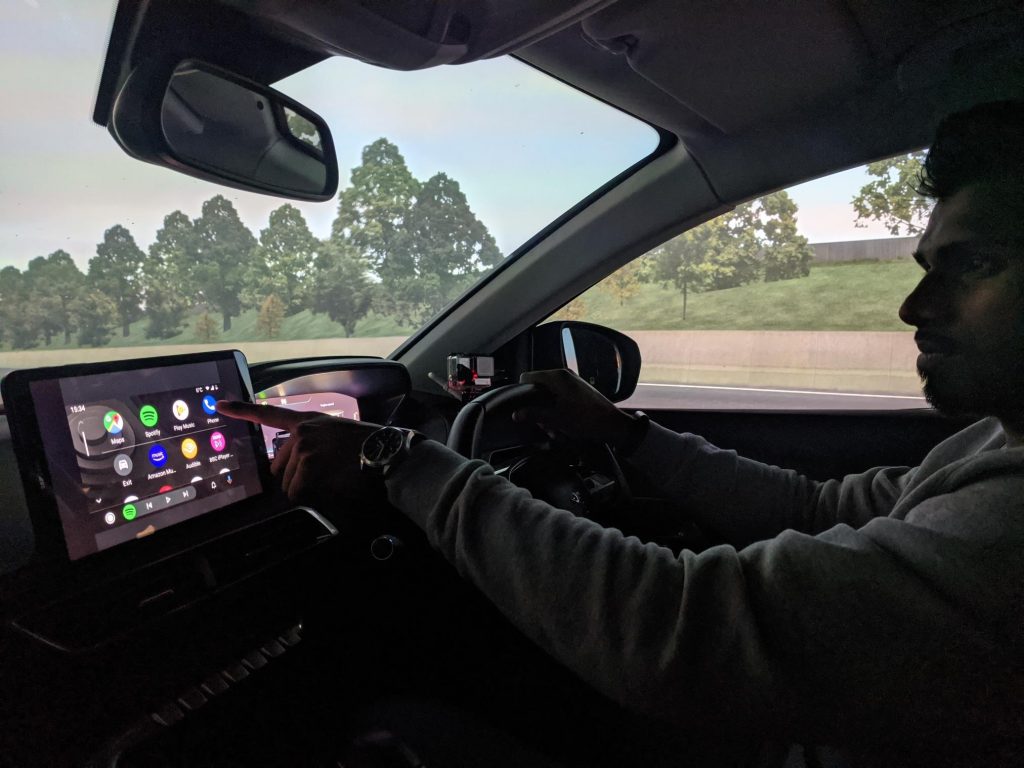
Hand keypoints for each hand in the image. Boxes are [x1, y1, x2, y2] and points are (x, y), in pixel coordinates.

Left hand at [216, 400, 380, 504]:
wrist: (384, 451)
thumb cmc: (368, 445)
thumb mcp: (337, 433)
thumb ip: (314, 442)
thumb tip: (296, 465)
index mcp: (308, 421)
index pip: (270, 414)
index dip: (243, 409)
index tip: (221, 404)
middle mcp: (302, 432)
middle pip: (278, 465)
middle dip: (293, 477)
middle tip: (321, 475)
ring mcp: (304, 447)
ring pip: (288, 482)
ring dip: (305, 487)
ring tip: (331, 478)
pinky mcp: (308, 464)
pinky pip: (297, 491)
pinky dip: (310, 495)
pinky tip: (329, 485)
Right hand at [513, 369, 639, 448]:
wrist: (613, 424)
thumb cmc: (585, 420)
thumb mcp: (556, 419)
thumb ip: (534, 414)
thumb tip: (516, 414)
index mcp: (557, 377)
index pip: (528, 377)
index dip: (521, 391)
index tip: (523, 407)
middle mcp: (564, 375)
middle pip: (538, 387)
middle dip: (537, 407)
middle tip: (543, 425)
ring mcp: (572, 382)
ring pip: (549, 395)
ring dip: (548, 412)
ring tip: (555, 429)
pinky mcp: (579, 390)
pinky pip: (560, 397)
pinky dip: (558, 410)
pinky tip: (563, 425)